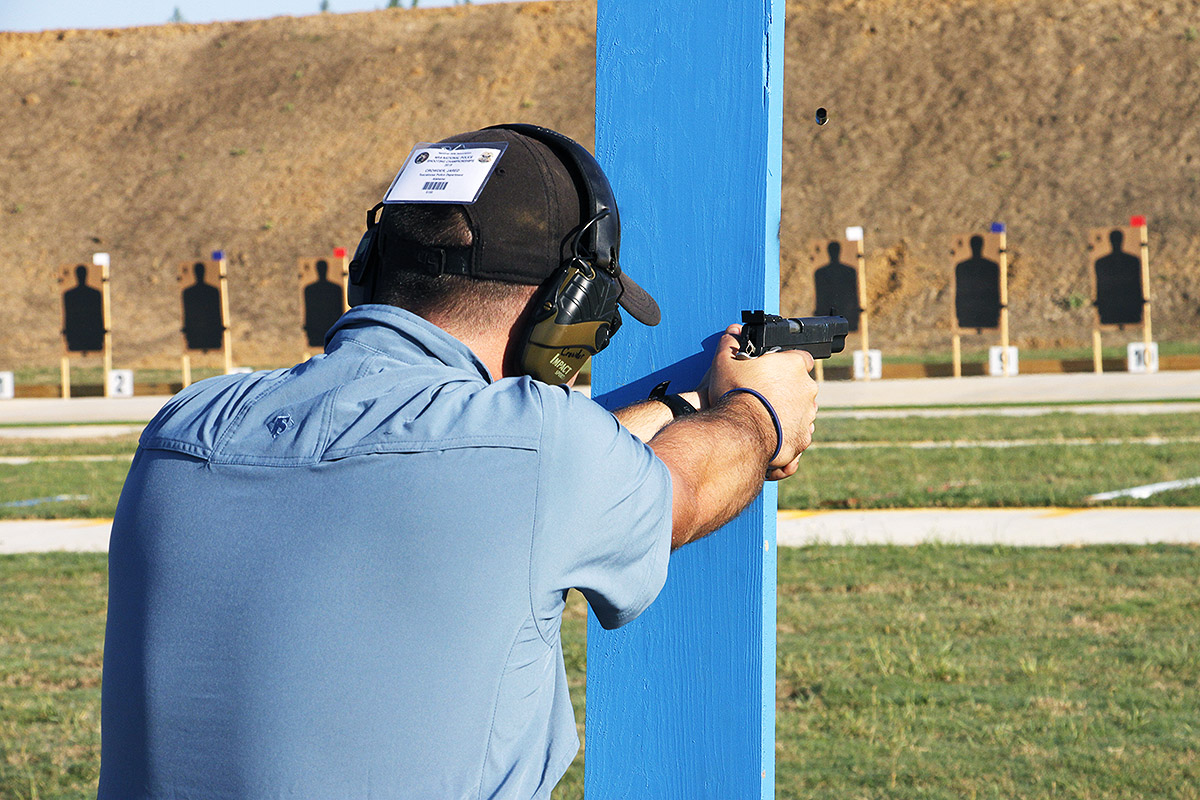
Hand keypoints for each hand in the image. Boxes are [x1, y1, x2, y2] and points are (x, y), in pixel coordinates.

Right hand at [703, 323, 818, 468]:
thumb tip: (734, 331)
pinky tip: (768, 433)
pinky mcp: (802, 437)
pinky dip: (786, 434)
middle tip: (764, 396)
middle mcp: (807, 388)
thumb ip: (730, 343)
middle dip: (786, 390)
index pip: (801, 358)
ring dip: (787, 412)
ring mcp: (807, 414)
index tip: (774, 372)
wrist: (740, 432)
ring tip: (764, 417)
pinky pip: (797, 433)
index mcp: (794, 365)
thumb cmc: (735, 394)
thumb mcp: (725, 361)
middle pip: (800, 386)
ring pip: (800, 410)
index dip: (787, 365)